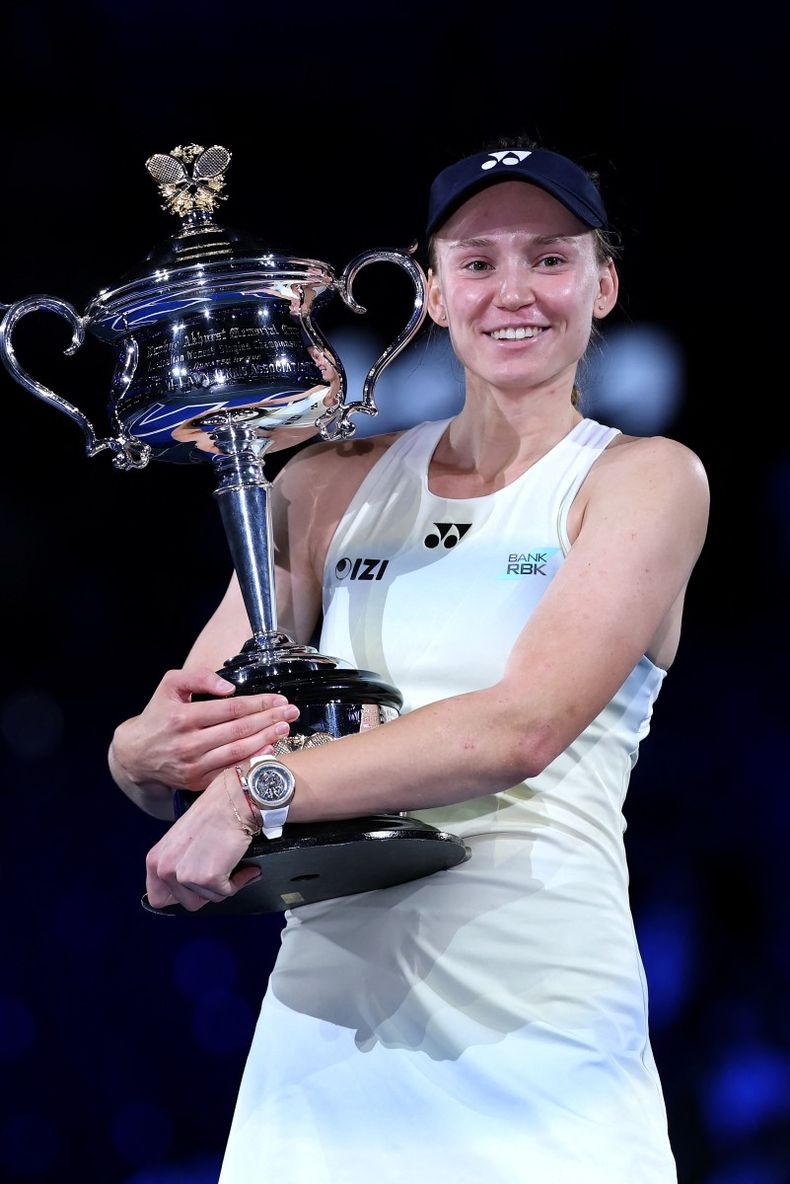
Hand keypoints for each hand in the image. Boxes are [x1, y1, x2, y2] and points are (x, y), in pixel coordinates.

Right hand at [112, 667, 299, 792]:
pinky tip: (269, 752)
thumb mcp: (170, 685)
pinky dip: (251, 763)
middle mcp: (188, 743)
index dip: (258, 704)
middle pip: (239, 731)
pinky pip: (229, 772)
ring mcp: (193, 766)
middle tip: (291, 713)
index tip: (279, 700)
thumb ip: (198, 677)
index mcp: (183, 717)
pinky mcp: (196, 782)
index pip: (230, 709)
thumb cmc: (158, 714)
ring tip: (284, 729)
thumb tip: (229, 687)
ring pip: (237, 753)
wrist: (135, 753)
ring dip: (265, 740)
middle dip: (269, 720)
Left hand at [145, 768, 260, 911]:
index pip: (158, 898)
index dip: (180, 896)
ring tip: (231, 862)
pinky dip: (239, 881)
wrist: (233, 802)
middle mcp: (164, 869)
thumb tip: (188, 886)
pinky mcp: (207, 878)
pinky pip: (227, 892)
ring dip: (224, 885)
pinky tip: (243, 866)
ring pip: (208, 899)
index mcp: (155, 860)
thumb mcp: (181, 841)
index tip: (196, 887)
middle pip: (186, 903)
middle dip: (206, 892)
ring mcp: (184, 875)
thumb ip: (177, 864)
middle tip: (218, 874)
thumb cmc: (213, 814)